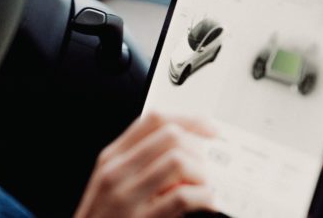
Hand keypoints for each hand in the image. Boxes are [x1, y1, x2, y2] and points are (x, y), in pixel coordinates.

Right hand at [74, 113, 217, 217]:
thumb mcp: (113, 183)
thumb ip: (140, 163)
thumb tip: (185, 147)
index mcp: (112, 157)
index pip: (153, 119)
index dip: (189, 120)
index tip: (211, 130)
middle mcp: (117, 171)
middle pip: (170, 136)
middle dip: (199, 148)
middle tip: (209, 165)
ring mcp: (127, 196)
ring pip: (177, 161)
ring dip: (202, 173)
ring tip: (205, 186)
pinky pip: (182, 197)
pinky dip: (203, 197)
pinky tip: (206, 203)